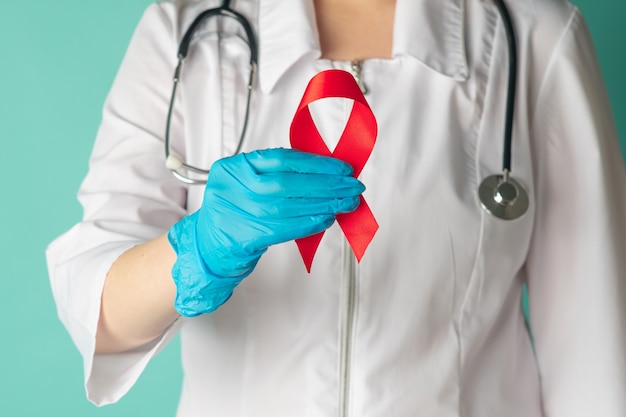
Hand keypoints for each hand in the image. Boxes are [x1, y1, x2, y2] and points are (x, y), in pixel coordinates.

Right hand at [168, 148, 363, 316]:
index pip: (282, 159)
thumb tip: (326, 173)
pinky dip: (309, 223)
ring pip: (288, 206)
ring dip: (323, 204)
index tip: (342, 168)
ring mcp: (236, 212)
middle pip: (287, 183)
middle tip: (352, 186)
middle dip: (326, 184)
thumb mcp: (247, 183)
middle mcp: (232, 187)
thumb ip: (279, 175)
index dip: (316, 164)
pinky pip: (283, 228)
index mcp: (234, 167)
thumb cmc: (234, 212)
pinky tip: (327, 218)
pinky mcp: (244, 236)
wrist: (208, 244)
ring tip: (346, 202)